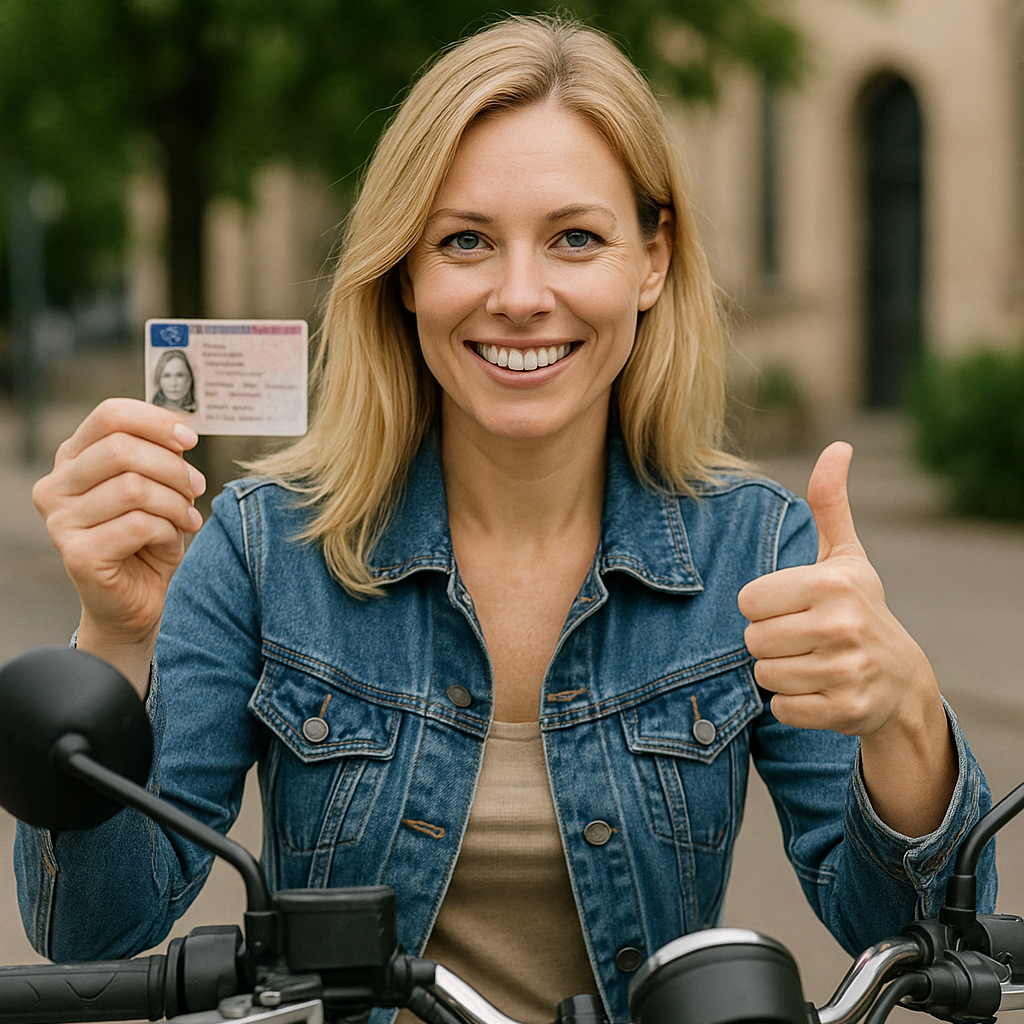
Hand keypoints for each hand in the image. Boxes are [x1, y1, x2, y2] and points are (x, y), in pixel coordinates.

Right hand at [32, 398, 205, 691]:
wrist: (137, 600)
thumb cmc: (148, 537)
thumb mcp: (159, 487)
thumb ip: (162, 454)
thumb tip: (182, 429)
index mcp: (73, 458)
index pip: (110, 416)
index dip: (156, 421)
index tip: (189, 438)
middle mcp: (56, 485)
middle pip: (123, 449)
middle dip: (173, 468)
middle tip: (197, 488)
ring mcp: (60, 521)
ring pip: (134, 488)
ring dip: (175, 503)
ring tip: (187, 518)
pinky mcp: (77, 554)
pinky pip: (137, 525)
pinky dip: (167, 531)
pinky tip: (171, 540)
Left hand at [737, 441, 934, 736]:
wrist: (900, 679)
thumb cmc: (858, 608)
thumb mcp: (846, 556)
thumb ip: (829, 503)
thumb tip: (838, 447)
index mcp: (831, 584)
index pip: (749, 601)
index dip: (764, 606)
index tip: (790, 608)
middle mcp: (841, 626)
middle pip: (753, 640)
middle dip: (769, 641)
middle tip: (799, 638)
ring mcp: (846, 671)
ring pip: (765, 676)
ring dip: (779, 673)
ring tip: (810, 662)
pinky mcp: (845, 710)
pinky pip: (782, 709)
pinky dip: (792, 704)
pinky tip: (818, 689)